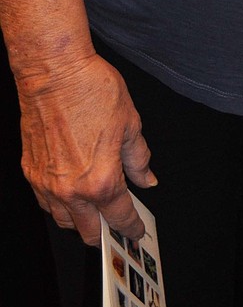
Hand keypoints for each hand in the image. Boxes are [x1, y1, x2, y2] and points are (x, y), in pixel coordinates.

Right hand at [17, 52, 155, 245]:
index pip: (119, 217)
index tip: (136, 232)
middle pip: (88, 231)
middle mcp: (70, 189)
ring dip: (80, 222)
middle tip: (116, 228)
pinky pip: (45, 202)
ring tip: (95, 212)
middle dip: (105, 234)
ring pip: (63, 220)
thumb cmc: (93, 91)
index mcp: (100, 181)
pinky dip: (59, 206)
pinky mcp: (30, 171)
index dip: (131, 227)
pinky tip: (71, 195)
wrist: (54, 72)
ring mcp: (46, 183)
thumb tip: (147, 179)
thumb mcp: (130, 124)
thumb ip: (139, 159)